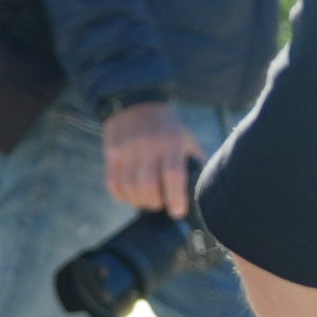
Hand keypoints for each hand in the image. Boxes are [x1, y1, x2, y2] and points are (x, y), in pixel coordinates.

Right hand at [100, 101, 203, 218]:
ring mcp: (127, 148)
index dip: (176, 198)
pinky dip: (122, 196)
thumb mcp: (187, 141)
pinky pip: (113, 184)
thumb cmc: (169, 131)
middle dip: (155, 203)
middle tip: (160, 204)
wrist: (138, 104)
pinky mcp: (112, 153)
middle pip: (148, 185)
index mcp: (172, 142)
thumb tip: (204, 195)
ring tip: (146, 200)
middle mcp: (148, 144)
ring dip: (138, 201)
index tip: (177, 212)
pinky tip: (131, 194)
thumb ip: (195, 165)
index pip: (173, 175)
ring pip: (129, 187)